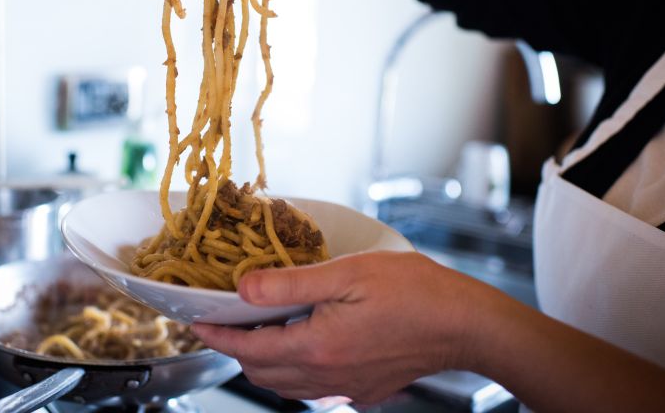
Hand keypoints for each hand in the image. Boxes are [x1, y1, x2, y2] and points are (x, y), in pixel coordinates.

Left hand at [192, 251, 494, 404]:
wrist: (466, 324)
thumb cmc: (415, 292)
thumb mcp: (347, 274)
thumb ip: (290, 285)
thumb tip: (243, 289)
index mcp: (316, 348)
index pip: (248, 349)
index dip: (218, 336)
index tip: (198, 324)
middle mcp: (327, 376)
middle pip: (262, 372)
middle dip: (237, 350)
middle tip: (226, 322)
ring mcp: (347, 388)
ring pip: (287, 385)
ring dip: (264, 361)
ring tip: (259, 330)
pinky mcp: (365, 389)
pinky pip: (315, 388)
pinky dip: (295, 370)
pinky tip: (304, 343)